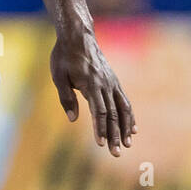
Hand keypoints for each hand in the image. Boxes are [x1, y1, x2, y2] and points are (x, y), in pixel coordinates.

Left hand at [50, 30, 135, 155]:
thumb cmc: (64, 56)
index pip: (99, 111)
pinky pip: (124, 101)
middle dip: (114, 134)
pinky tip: (132, 128)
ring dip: (125, 128)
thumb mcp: (58, 76)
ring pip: (122, 109)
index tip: (101, 144)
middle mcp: (105, 84)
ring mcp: (112, 83)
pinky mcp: (114, 81)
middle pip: (112, 114)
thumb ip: (66, 98)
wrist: (78, 36)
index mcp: (91, 84)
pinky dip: (129, 116)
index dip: (100, 128)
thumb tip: (72, 119)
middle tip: (116, 153)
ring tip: (127, 144)